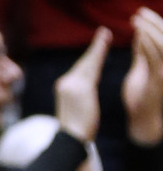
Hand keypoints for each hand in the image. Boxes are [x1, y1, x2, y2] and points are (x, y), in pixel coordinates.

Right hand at [55, 26, 110, 141]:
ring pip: (89, 63)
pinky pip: (92, 69)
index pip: (80, 69)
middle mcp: (65, 83)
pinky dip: (98, 55)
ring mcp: (71, 84)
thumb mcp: (77, 109)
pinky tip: (103, 46)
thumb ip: (80, 95)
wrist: (71, 139)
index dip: (91, 57)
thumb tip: (85, 92)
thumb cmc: (77, 131)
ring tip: (106, 34)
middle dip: (95, 48)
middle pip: (84, 63)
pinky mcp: (80, 88)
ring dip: (98, 48)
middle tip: (105, 32)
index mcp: (64, 88)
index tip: (99, 46)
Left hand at [123, 8, 162, 144]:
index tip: (140, 12)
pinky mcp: (161, 80)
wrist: (142, 119)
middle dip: (154, 22)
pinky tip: (138, 34)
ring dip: (150, 30)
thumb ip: (142, 51)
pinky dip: (148, 44)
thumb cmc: (141, 95)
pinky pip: (157, 58)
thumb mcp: (142, 68)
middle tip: (139, 11)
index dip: (155, 23)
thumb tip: (139, 32)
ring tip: (136, 20)